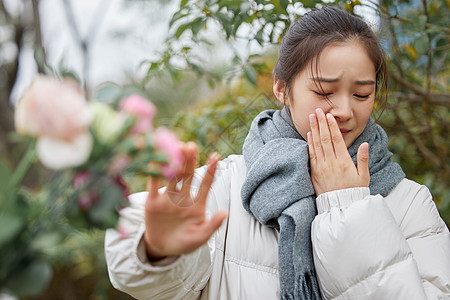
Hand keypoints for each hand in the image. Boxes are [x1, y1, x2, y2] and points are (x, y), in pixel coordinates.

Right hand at [144, 142, 227, 259]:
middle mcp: (182, 197)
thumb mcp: (200, 237)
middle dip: (189, 160)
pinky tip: (154, 160)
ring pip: (171, 176)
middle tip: (191, 145)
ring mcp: (167, 198)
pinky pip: (153, 185)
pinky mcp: (153, 202)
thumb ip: (211, 226)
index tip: (216, 156)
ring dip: (173, 162)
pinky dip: (153, 173)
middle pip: (186, 175)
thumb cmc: (185, 242)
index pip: (205, 185)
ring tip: (176, 147)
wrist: (162, 249)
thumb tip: (225, 213)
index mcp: (196, 204)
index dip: (210, 171)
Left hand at [307, 109, 369, 195]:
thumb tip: (364, 144)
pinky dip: (310, 143)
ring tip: (311, 118)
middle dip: (320, 123)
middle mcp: (331, 162)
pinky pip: (311, 155)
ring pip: (316, 144)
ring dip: (314, 130)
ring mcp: (321, 167)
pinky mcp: (314, 172)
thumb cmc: (354, 191)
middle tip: (317, 111)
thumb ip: (363, 159)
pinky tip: (309, 135)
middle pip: (324, 138)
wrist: (340, 207)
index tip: (328, 115)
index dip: (331, 126)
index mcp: (344, 161)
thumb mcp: (364, 176)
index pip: (336, 139)